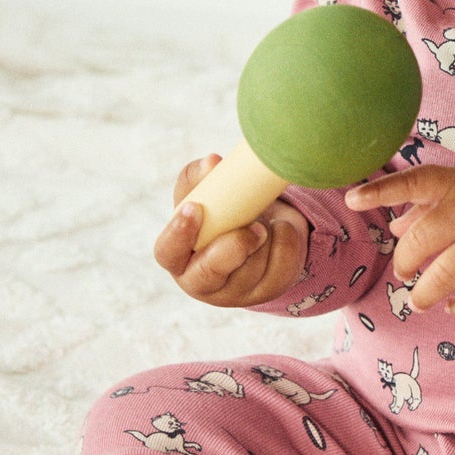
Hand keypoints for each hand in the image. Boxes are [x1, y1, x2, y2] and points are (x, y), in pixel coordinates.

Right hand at [154, 155, 308, 306]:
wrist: (261, 231)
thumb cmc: (222, 216)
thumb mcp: (207, 198)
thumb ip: (200, 179)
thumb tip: (211, 162)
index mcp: (178, 256)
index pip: (167, 253)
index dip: (179, 233)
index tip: (195, 207)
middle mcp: (202, 282)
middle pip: (209, 273)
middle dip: (233, 247)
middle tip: (254, 227)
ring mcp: (237, 292)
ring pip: (252, 269)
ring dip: (265, 236)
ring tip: (264, 221)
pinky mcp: (268, 291)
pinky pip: (282, 267)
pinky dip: (286, 239)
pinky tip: (280, 229)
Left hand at [345, 153, 454, 317]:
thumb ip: (428, 203)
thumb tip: (395, 228)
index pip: (416, 182)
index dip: (381, 191)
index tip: (351, 200)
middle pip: (421, 242)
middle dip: (404, 264)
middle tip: (404, 273)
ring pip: (443, 278)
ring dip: (423, 295)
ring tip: (420, 299)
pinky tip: (452, 305)